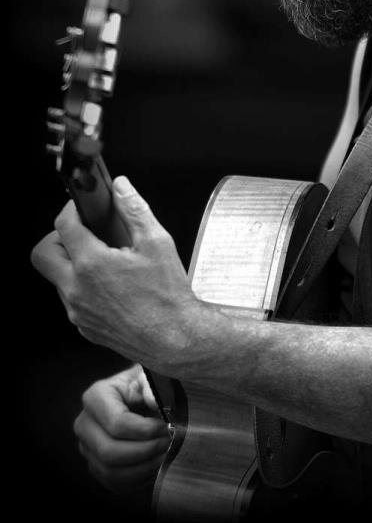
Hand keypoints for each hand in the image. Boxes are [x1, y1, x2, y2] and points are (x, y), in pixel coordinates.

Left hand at [31, 176, 204, 373]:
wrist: (174, 339)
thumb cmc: (168, 296)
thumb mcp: (157, 243)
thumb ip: (135, 210)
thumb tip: (122, 188)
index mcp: (92, 264)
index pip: (64, 226)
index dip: (71, 210)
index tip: (81, 208)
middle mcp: (77, 289)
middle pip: (42, 254)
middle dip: (58, 238)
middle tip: (80, 234)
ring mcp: (77, 311)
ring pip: (57, 278)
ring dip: (72, 264)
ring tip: (103, 261)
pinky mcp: (83, 326)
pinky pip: (71, 300)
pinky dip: (83, 287)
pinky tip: (110, 285)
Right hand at [74, 365, 170, 493]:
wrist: (142, 397)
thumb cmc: (147, 385)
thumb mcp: (151, 376)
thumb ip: (152, 385)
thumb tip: (153, 401)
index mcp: (95, 397)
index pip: (118, 423)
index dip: (146, 430)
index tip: (168, 427)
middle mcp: (84, 424)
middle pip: (109, 452)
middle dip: (144, 451)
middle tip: (169, 444)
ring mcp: (87, 447)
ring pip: (110, 471)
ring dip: (143, 468)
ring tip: (165, 455)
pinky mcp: (96, 465)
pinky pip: (114, 483)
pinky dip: (137, 479)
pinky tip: (155, 465)